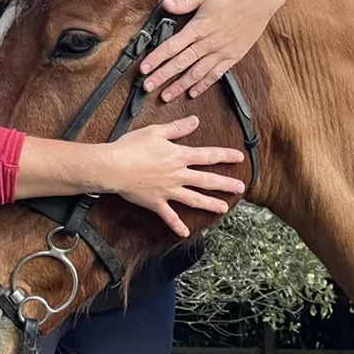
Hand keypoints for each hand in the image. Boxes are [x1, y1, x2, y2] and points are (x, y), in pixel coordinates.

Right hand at [103, 116, 246, 237]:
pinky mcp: (156, 202)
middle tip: (240, 188)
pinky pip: (169, 216)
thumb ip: (177, 128)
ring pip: (194, 199)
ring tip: (223, 208)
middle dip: (225, 184)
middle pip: (207, 180)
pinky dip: (176, 225)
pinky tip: (185, 232)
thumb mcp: (155, 132)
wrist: (113, 167)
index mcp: (179, 156)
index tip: (239, 157)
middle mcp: (178, 175)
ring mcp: (168, 191)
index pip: (207, 156)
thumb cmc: (130, 147)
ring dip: (210, 204)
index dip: (225, 155)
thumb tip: (195, 121)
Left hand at [139, 0, 286, 101]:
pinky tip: (193, 92)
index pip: (172, 46)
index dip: (156, 58)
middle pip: (181, 63)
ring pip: (197, 72)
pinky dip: (204, 84)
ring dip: (180, 85)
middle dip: (162, 76)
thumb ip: (184, 2)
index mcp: (199, 26)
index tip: (143, 69)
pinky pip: (217, 73)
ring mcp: (222, 51)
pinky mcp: (234, 56)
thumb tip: (166, 4)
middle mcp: (209, 42)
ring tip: (166, 96)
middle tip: (147, 87)